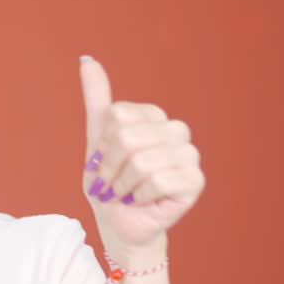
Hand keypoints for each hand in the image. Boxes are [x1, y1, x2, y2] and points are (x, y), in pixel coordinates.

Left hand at [78, 56, 204, 251]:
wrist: (120, 223)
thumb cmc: (110, 183)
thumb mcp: (98, 140)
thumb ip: (98, 100)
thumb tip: (87, 60)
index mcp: (154, 116)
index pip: (117, 117)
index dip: (102, 145)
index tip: (104, 161)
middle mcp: (176, 130)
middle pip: (128, 138)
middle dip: (110, 168)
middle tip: (113, 183)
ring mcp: (189, 154)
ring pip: (143, 161)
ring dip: (124, 185)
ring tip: (127, 193)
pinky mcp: (195, 180)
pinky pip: (159, 180)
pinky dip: (141, 196)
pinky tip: (145, 201)